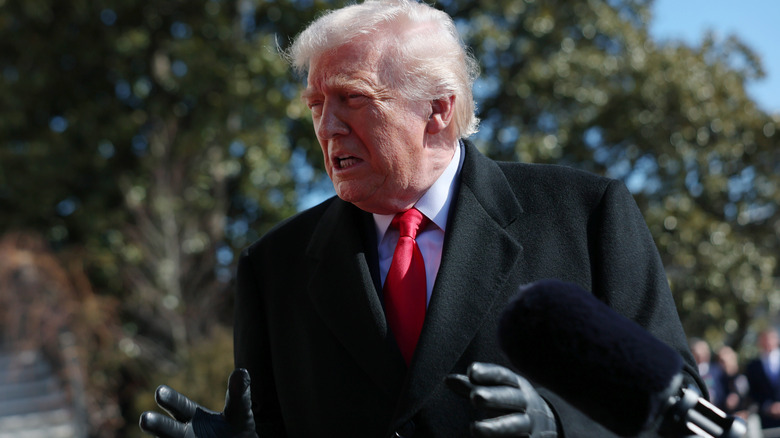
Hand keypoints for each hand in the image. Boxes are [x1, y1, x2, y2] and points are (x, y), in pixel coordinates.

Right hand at [139, 368, 257, 437]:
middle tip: (144, 418)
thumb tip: (242, 372)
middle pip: (168, 430)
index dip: (171, 400)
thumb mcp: (240, 412)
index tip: (160, 391)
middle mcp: (185, 434)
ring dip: (161, 435)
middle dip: (157, 425)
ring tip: (148, 424)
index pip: (180, 407)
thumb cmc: (237, 430)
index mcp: (194, 417)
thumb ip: (239, 394)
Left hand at [446, 362, 556, 437]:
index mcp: (516, 385)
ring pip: (514, 425)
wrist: (547, 425)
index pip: (503, 375)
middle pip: (511, 398)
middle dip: (494, 397)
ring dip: (496, 427)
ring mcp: (529, 424)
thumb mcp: (497, 390)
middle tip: (475, 397)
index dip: (488, 373)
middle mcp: (525, 403)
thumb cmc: (511, 402)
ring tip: (474, 429)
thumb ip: (472, 386)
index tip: (472, 371)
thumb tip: (447, 380)